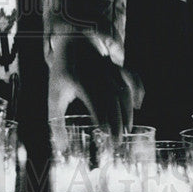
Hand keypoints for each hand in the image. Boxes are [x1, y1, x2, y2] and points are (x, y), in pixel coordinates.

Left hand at [45, 23, 143, 143]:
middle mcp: (95, 73)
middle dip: (116, 120)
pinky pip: (131, 75)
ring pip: (122, 89)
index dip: (100, 114)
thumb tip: (62, 148)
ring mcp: (107, 68)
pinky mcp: (116, 66)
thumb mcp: (54, 97)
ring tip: (127, 129)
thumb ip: (56, 123)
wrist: (70, 43)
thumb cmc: (62, 76)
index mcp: (77, 80)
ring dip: (127, 110)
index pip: (92, 97)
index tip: (104, 131)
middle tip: (118, 140)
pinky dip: (138, 89)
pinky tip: (138, 104)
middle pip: (110, 98)